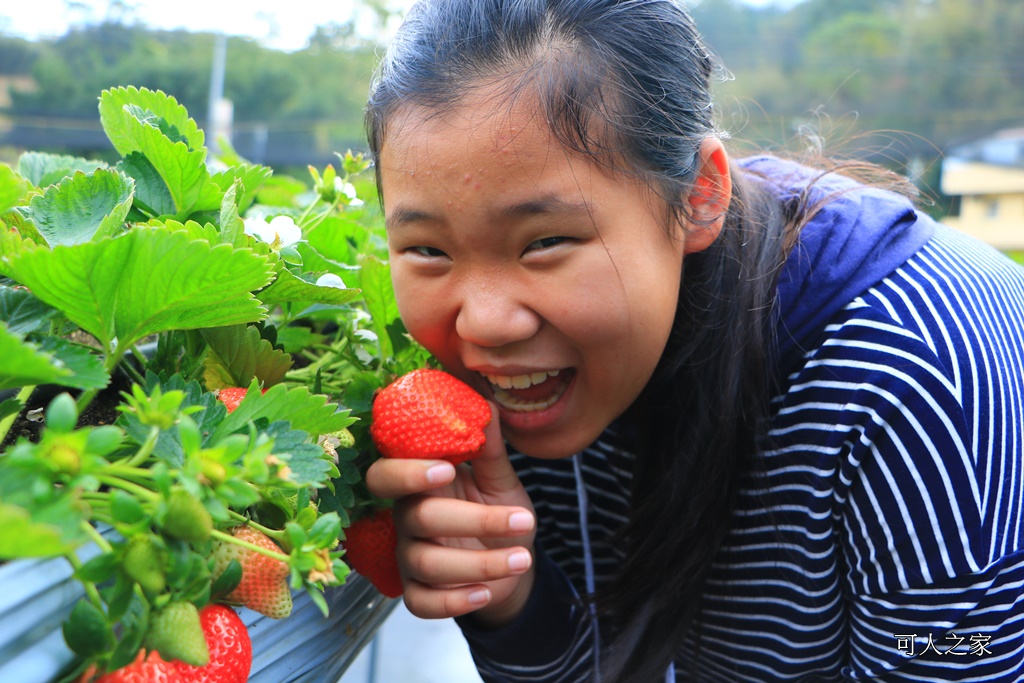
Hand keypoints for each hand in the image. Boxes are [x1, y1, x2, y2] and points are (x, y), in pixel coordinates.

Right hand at [364, 403, 536, 623]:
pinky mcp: (418, 593)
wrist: (510, 562)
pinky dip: (456, 601)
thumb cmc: (498, 511)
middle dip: (471, 520)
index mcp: (418, 484)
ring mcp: (409, 558)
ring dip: (482, 563)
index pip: (387, 474)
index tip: (447, 470)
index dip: (408, 473)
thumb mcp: (499, 480)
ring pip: (427, 562)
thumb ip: (489, 448)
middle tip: (521, 518)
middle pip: (416, 518)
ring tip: (525, 557)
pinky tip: (489, 592)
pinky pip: (422, 603)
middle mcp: (406, 519)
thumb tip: (488, 406)